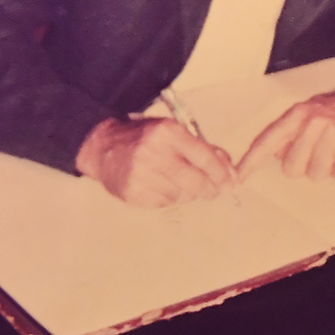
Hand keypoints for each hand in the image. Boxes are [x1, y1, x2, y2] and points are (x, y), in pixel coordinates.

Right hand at [76, 116, 237, 206]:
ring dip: (188, 193)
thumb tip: (230, 170)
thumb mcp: (173, 131)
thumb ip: (202, 148)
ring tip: (179, 182)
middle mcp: (153, 153)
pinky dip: (170, 198)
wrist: (103, 148)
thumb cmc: (145, 138)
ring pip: (182, 195)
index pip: (204, 157)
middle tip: (214, 191)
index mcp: (167, 132)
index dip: (222, 173)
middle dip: (210, 190)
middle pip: (196, 182)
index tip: (231, 182)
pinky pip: (165, 203)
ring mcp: (141, 175)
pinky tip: (162, 186)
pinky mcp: (133, 193)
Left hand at [237, 82, 334, 180]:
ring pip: (317, 174)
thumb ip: (293, 131)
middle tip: (323, 153)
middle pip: (292, 168)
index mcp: (299, 113)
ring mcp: (334, 135)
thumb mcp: (315, 112)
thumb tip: (275, 154)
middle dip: (306, 167)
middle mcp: (313, 122)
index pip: (268, 140)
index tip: (237, 178)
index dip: (251, 162)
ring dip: (329, 168)